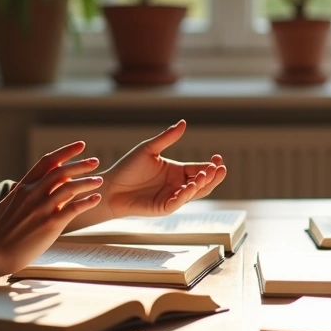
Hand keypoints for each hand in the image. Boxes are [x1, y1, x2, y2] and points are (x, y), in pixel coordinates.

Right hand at [0, 141, 103, 273]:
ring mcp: (41, 208)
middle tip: (96, 161)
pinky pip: (73, 209)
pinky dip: (87, 202)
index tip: (81, 145)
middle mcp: (33, 194)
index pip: (47, 162)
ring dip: (87, 182)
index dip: (65, 152)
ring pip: (69, 188)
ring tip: (100, 181)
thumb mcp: (4, 206)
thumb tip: (18, 183)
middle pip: (61, 171)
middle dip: (81, 164)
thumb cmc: (0, 232)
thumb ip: (16, 193)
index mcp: (23, 187)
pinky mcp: (50, 224)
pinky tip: (96, 199)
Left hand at [96, 120, 226, 219]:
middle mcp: (178, 185)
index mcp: (177, 171)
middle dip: (213, 176)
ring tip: (208, 174)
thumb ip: (167, 138)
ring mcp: (172, 197)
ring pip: (195, 193)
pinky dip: (187, 194)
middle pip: (203, 182)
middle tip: (220, 168)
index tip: (218, 158)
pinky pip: (179, 201)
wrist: (111, 186)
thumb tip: (183, 122)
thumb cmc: (128, 168)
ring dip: (203, 184)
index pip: (200, 168)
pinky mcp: (164, 207)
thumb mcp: (149, 149)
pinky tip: (192, 185)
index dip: (211, 165)